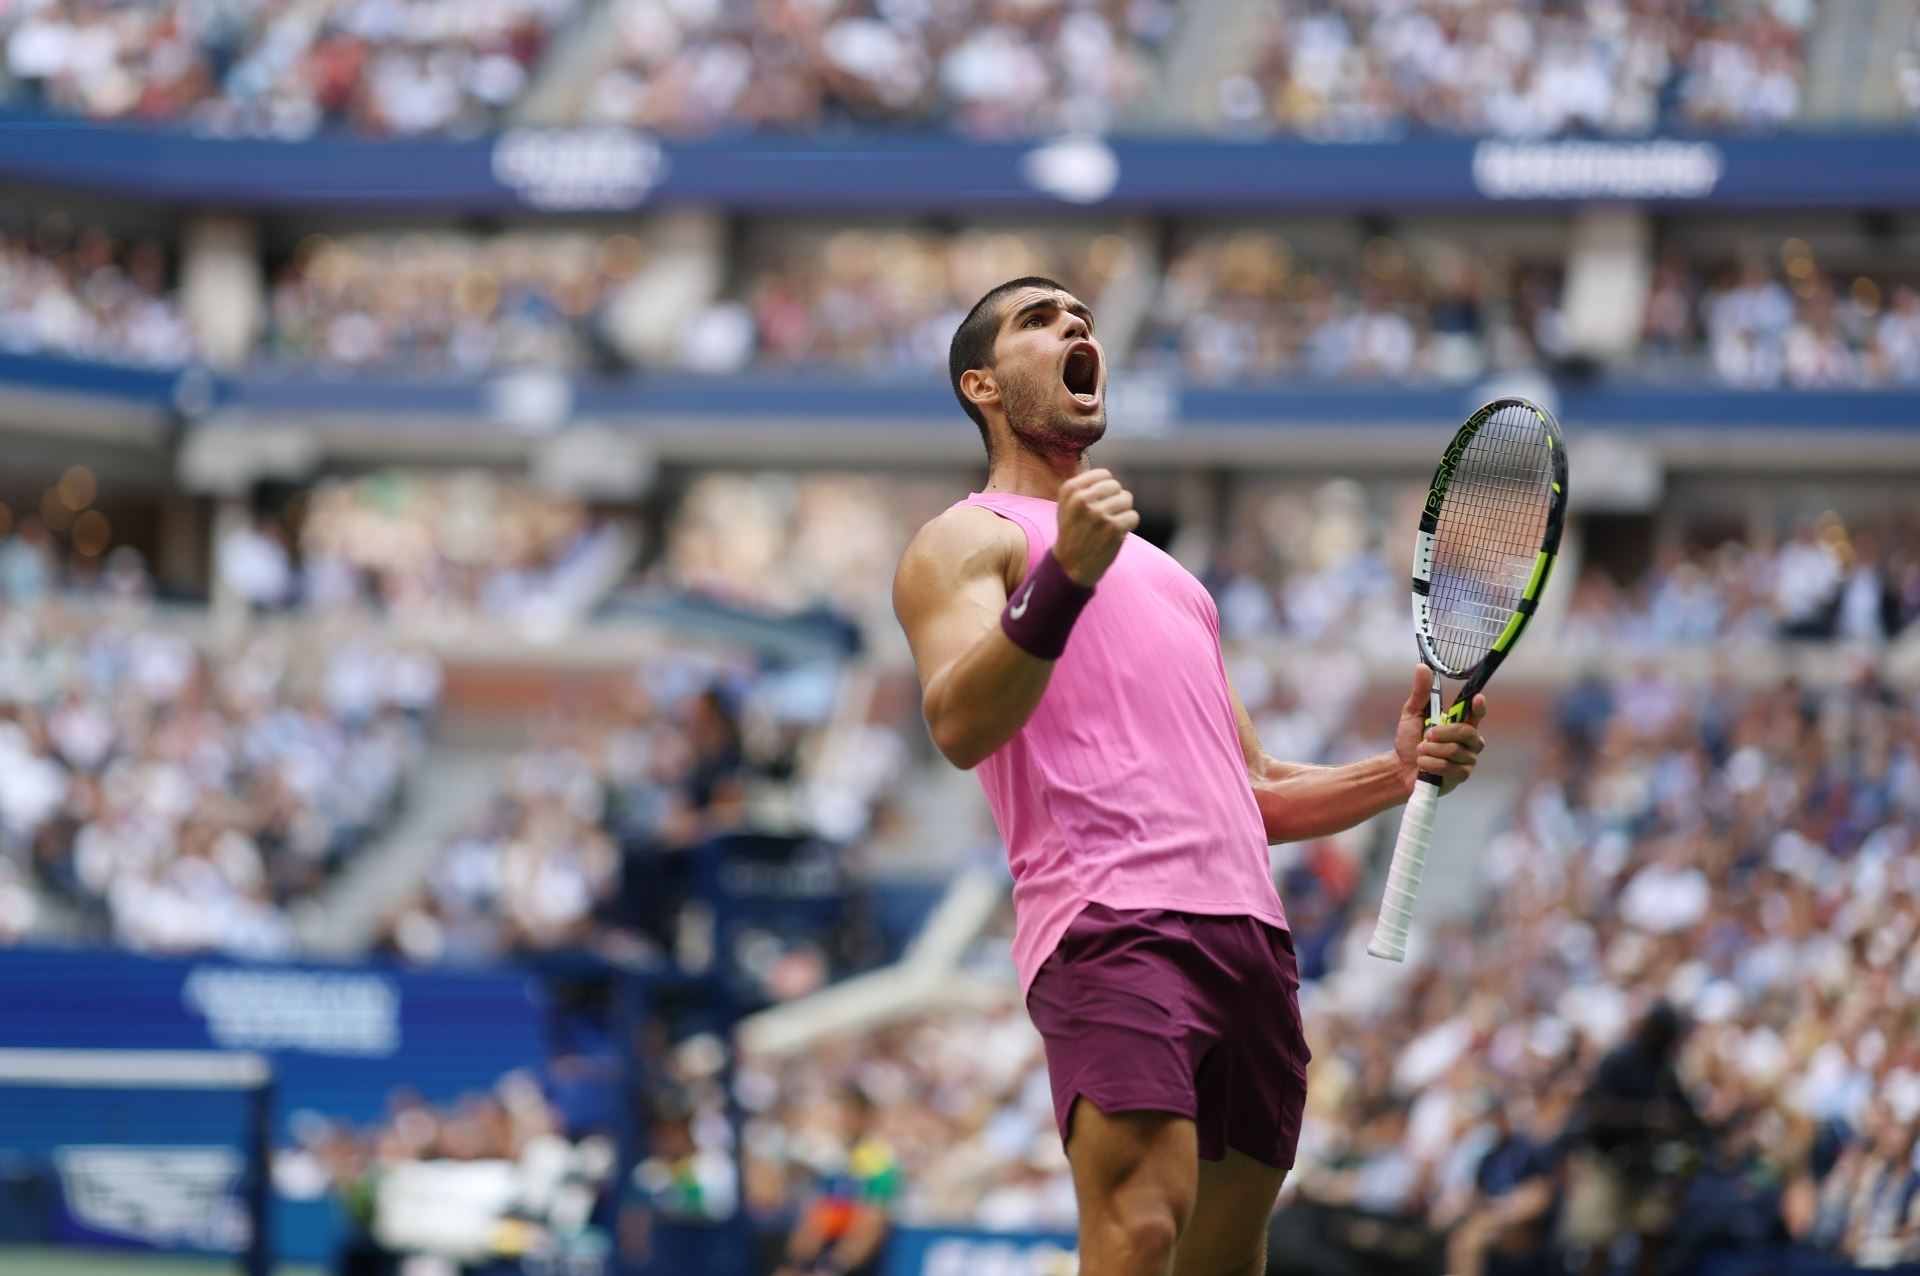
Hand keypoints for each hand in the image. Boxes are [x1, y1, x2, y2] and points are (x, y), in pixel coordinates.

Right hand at [1053, 468, 1138, 585]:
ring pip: (1127, 500)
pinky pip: (1133, 516)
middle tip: (1105, 517)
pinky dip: (1129, 526)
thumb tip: (1109, 476)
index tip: (1100, 503)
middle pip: (1117, 487)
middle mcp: (1083, 499)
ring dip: (1122, 513)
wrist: (1070, 566)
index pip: (1104, 475)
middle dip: (1115, 500)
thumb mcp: (1066, 505)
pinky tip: (1116, 534)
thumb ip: (1084, 487)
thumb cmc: (1072, 533)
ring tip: (1109, 525)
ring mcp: (1098, 514)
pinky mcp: (1113, 528)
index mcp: (1070, 490)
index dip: (1106, 489)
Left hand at [1394, 665, 1485, 796]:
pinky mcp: (1461, 776)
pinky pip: (1450, 768)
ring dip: (1431, 750)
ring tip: (1420, 751)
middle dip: (1443, 733)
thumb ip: (1420, 693)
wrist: (1401, 768)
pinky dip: (1432, 764)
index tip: (1477, 698)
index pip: (1476, 714)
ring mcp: (1467, 760)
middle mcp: (1469, 742)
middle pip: (1466, 733)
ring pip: (1455, 751)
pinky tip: (1423, 764)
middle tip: (1426, 735)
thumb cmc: (1410, 740)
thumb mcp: (1412, 714)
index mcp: (1461, 724)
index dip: (1479, 707)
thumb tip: (1422, 667)